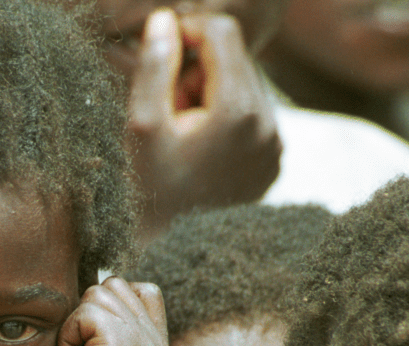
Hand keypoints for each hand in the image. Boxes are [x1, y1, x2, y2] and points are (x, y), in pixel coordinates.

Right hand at [128, 9, 280, 236]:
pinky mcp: (272, 164)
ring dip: (211, 95)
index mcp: (239, 111)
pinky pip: (253, 118)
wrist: (165, 252)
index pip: (222, 33)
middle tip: (167, 105)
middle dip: (198, 70)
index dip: (186, 32)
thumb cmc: (144, 189)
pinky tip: (198, 147)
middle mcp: (268, 125)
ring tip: (181, 130)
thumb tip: (164, 19)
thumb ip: (154, 66)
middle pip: (236, 59)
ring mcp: (274, 147)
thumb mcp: (140, 125)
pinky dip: (226, 120)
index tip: (160, 53)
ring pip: (246, 88)